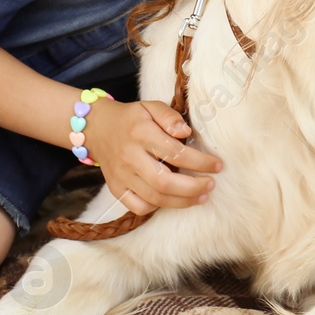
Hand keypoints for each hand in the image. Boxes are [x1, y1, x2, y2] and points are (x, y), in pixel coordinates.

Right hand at [85, 99, 221, 215]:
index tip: (217, 165)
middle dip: (193, 187)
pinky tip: (171, 200)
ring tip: (202, 196)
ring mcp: (122, 176)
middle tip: (211, 184)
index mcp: (141, 133)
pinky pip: (137, 207)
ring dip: (182, 201)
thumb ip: (169, 116)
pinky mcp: (116, 188)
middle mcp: (130, 157)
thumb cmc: (132, 119)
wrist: (97, 128)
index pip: (175, 152)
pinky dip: (156, 207)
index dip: (201, 162)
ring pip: (154, 198)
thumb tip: (186, 133)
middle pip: (164, 182)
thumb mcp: (150, 107)